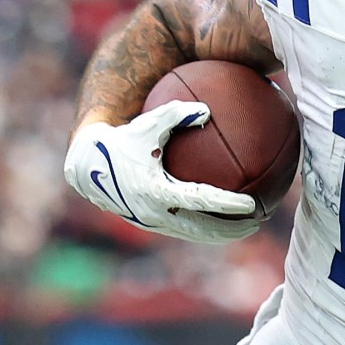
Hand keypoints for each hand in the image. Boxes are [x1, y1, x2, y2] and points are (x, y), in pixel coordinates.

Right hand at [64, 102, 261, 243]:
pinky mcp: (150, 223)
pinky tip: (222, 219)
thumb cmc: (121, 139)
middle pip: (201, 229)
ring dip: (220, 234)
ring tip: (246, 227)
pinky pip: (184, 228)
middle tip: (257, 221)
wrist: (87, 166)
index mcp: (154, 190)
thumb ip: (176, 113)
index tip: (251, 205)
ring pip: (193, 234)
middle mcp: (153, 211)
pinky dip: (205, 227)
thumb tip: (207, 110)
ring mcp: (151, 221)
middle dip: (231, 230)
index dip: (227, 204)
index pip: (199, 200)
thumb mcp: (146, 123)